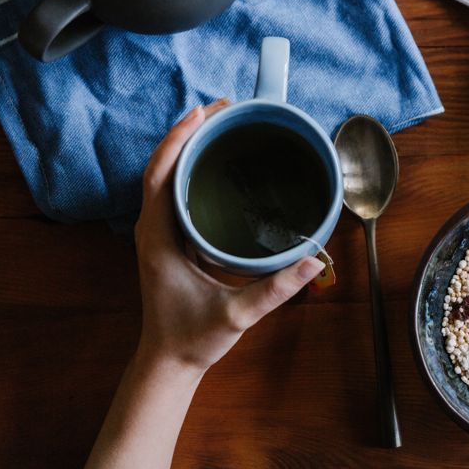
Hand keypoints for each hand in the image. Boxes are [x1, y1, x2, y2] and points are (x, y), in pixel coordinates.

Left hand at [133, 99, 324, 372]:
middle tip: (225, 108)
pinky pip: (175, 191)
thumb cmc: (194, 338)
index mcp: (160, 238)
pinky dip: (192, 167)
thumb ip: (276, 289)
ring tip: (223, 123)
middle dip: (189, 132)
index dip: (178, 139)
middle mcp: (154, 229)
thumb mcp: (237, 314)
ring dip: (189, 146)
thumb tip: (314, 260)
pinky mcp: (170, 238)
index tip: (203, 112)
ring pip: (166, 176)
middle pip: (162, 166)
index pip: (160, 176)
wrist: (169, 361)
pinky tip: (217, 161)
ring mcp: (159, 233)